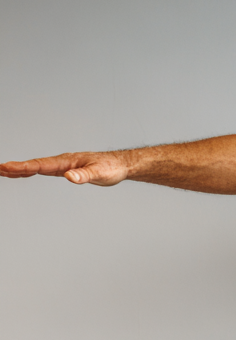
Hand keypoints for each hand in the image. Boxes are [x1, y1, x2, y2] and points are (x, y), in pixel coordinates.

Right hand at [0, 150, 129, 185]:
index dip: (23, 167)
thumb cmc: (111, 168)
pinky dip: (32, 171)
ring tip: (2, 171)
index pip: (40, 165)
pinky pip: (44, 170)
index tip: (6, 168)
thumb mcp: (100, 173)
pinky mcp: (66, 169)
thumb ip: (84, 176)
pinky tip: (24, 173)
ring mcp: (63, 165)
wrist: (120, 164)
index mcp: (66, 162)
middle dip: (15, 168)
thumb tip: (70, 177)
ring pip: (37, 167)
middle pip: (34, 165)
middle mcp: (62, 162)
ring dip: (20, 169)